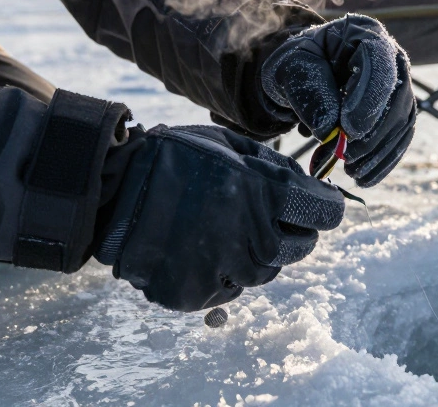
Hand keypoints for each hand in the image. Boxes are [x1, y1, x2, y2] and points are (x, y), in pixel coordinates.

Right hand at [93, 125, 344, 311]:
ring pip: (265, 273)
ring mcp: (225, 270)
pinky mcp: (198, 294)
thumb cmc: (175, 158)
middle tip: (264, 217)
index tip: (313, 206)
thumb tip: (310, 185)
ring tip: (225, 230)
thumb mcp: (230, 145)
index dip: (323, 208)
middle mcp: (253, 236)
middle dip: (292, 232)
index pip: (325, 214)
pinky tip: (200, 249)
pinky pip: (228, 291)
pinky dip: (222, 274)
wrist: (112, 190)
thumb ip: (274, 168)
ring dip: (255, 254)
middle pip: (299, 247)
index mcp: (265, 193)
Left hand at [260, 14, 415, 186]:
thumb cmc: (296, 64)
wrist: (302, 74)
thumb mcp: (291, 69)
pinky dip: (383, 160)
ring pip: (402, 121)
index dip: (369, 97)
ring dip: (379, 152)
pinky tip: (364, 178)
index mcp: (364, 33)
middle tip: (346, 157)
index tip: (348, 130)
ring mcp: (398, 84)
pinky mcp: (397, 111)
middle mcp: (390, 56)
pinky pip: (399, 137)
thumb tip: (330, 129)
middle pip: (396, 96)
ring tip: (351, 171)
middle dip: (373, 132)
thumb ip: (309, 91)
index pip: (379, 63)